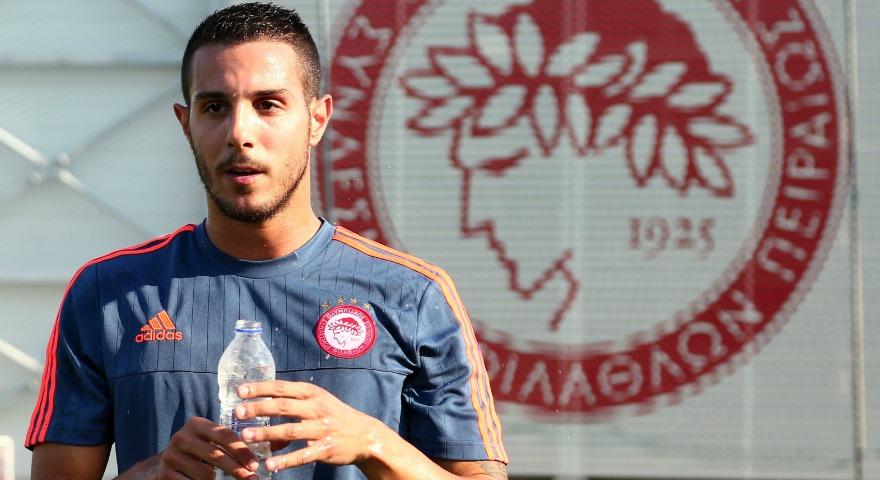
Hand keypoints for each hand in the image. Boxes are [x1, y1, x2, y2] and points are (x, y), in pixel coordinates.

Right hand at [155, 416, 259, 478]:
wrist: (167, 462)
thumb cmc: (199, 449)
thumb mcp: (210, 440)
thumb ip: (228, 442)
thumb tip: (254, 461)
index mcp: (196, 424)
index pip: (224, 435)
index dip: (242, 451)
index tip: (255, 465)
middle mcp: (181, 437)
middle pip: (216, 455)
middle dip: (236, 469)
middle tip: (251, 478)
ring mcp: (171, 455)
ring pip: (205, 473)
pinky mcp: (165, 473)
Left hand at [235, 381, 388, 471]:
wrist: (365, 435)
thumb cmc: (335, 417)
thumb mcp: (317, 405)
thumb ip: (291, 411)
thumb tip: (265, 427)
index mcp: (313, 394)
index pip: (282, 388)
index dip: (260, 388)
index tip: (240, 390)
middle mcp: (316, 409)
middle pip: (283, 407)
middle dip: (258, 408)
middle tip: (238, 411)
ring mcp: (322, 429)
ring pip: (290, 431)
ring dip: (266, 433)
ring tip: (245, 436)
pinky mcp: (325, 449)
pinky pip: (302, 455)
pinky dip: (285, 460)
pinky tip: (269, 465)